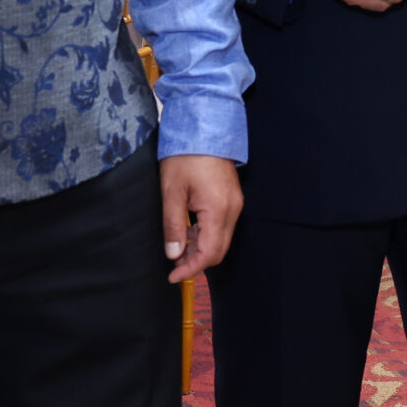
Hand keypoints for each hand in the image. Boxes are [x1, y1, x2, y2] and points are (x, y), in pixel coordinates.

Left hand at [160, 155, 242, 284]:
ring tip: (177, 247)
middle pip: (219, 250)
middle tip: (173, 264)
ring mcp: (235, 204)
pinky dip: (206, 235)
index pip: (209, 253)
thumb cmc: (186, 156)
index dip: (191, 269)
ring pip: (221, 239)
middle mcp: (232, 210)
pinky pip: (222, 226)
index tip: (172, 276)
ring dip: (201, 249)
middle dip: (196, 262)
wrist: (205, 129)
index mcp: (218, 210)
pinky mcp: (232, 199)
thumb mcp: (171, 192)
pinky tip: (189, 232)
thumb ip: (173, 226)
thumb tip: (173, 254)